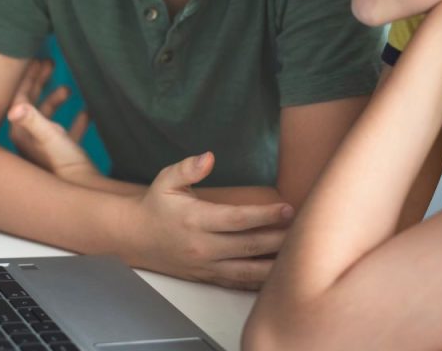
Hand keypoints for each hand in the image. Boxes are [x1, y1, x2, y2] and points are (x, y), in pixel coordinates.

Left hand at [8, 59, 98, 181]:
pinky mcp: (64, 155)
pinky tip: (88, 111)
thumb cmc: (65, 165)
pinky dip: (76, 119)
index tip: (39, 59)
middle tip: (49, 62)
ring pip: (48, 116)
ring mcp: (46, 147)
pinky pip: (68, 131)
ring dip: (56, 100)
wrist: (84, 191)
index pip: (19, 97)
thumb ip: (33, 120)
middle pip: (31, 104)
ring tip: (67, 88)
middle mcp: (31, 139)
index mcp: (22, 132)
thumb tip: (15, 107)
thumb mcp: (51, 138)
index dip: (28, 77)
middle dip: (40, 82)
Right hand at [133, 152, 294, 289]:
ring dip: (275, 265)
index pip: (236, 219)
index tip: (287, 209)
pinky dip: (260, 282)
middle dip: (279, 239)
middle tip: (306, 229)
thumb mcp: (166, 180)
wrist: (135, 237)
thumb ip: (188, 168)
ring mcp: (206, 266)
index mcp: (195, 220)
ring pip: (248, 271)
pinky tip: (280, 276)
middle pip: (249, 246)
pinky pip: (239, 283)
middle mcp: (202, 247)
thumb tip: (208, 157)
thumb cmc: (156, 206)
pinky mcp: (208, 277)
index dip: (264, 215)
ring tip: (300, 256)